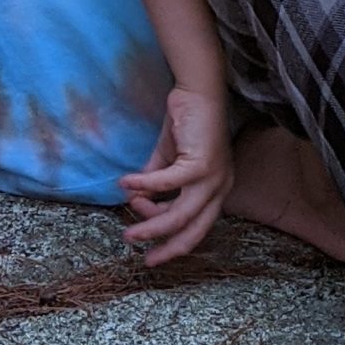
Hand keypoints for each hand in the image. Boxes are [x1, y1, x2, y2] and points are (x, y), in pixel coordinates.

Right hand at [119, 88, 230, 266]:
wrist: (198, 92)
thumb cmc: (187, 123)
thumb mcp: (169, 160)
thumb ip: (156, 183)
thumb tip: (136, 202)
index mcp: (216, 191)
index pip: (197, 229)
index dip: (173, 244)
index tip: (150, 252)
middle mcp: (220, 189)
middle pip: (192, 230)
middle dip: (165, 245)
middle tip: (139, 251)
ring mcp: (213, 179)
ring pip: (180, 214)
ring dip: (151, 223)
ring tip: (128, 227)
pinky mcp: (201, 164)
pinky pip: (166, 183)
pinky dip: (144, 185)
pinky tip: (125, 184)